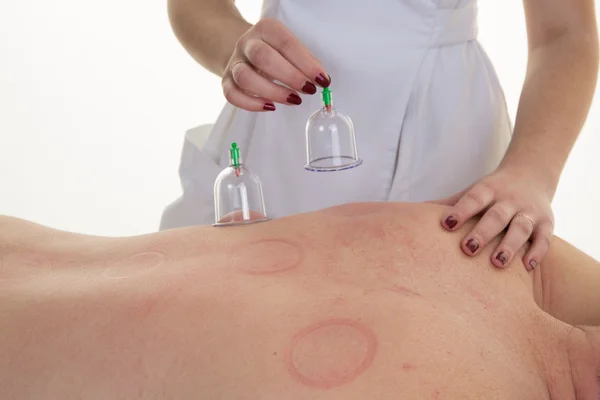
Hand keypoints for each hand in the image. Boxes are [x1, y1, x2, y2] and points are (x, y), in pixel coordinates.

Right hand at [222, 18, 329, 111]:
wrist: (246, 53)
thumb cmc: (275, 52)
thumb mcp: (291, 49)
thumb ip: (306, 62)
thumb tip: (321, 80)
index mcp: (266, 29)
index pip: (285, 43)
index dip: (305, 63)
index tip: (321, 80)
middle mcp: (247, 43)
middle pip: (263, 57)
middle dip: (290, 76)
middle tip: (308, 90)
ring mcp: (235, 63)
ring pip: (245, 77)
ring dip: (273, 92)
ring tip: (293, 100)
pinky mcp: (226, 81)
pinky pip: (232, 94)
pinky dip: (252, 104)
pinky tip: (270, 106)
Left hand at [435, 168, 554, 270]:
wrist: (532, 175)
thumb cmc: (491, 193)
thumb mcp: (472, 193)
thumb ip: (449, 205)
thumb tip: (410, 213)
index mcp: (487, 190)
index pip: (473, 199)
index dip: (460, 211)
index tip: (446, 224)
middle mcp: (509, 199)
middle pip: (496, 215)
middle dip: (483, 232)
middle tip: (467, 249)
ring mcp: (529, 211)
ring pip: (521, 227)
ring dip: (509, 245)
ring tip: (496, 263)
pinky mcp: (547, 222)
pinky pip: (544, 238)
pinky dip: (537, 252)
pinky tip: (526, 267)